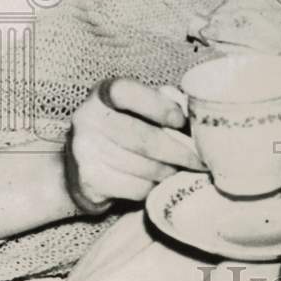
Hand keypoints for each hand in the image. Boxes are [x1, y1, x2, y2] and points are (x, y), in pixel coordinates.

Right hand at [65, 77, 204, 211]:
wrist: (81, 160)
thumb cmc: (123, 125)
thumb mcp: (138, 105)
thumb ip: (162, 101)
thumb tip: (191, 114)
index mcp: (102, 94)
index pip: (127, 93)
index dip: (158, 107)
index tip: (181, 121)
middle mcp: (87, 119)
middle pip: (141, 138)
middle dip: (178, 151)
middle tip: (200, 160)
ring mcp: (85, 151)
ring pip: (141, 166)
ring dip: (168, 170)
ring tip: (182, 170)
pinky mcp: (89, 181)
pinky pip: (133, 187)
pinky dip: (152, 186)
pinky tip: (159, 181)